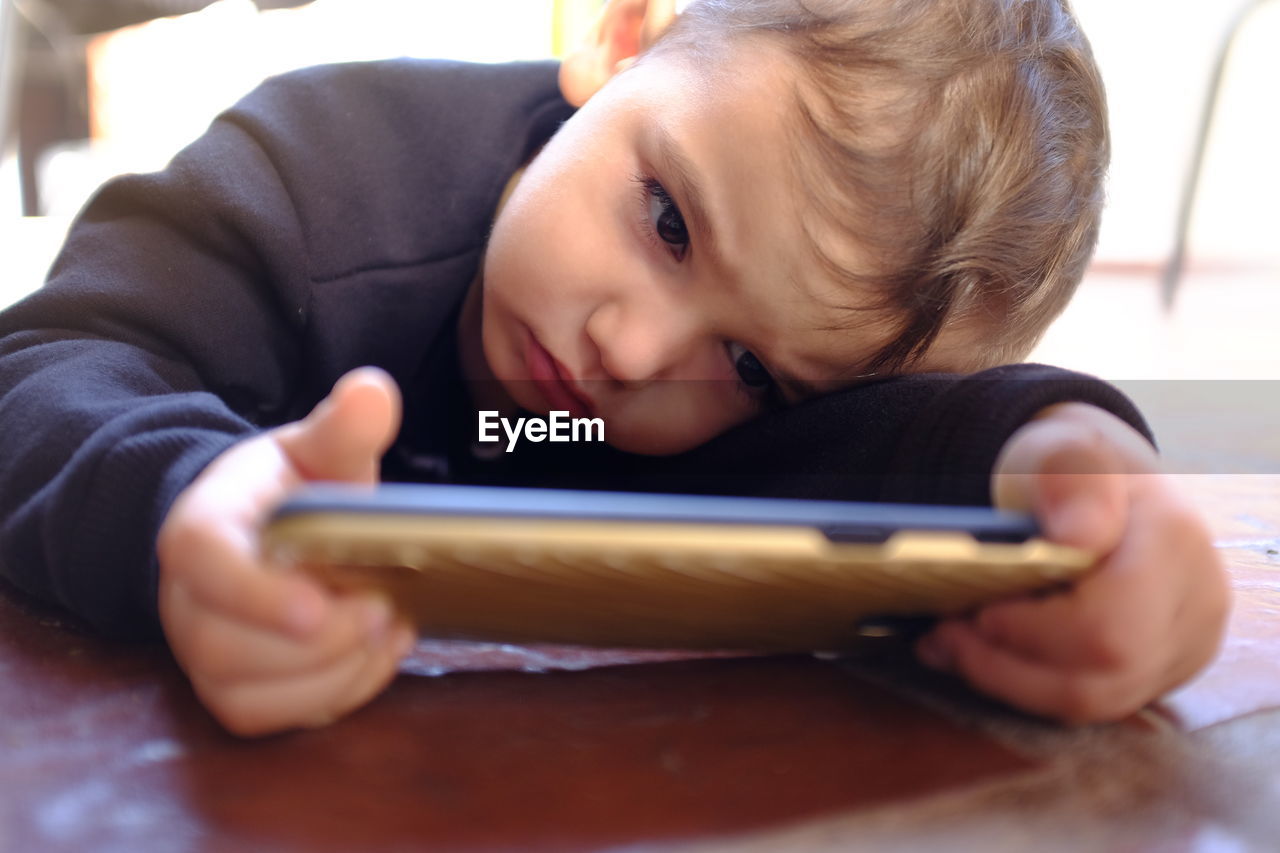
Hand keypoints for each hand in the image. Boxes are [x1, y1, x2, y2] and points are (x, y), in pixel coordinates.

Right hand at [157, 367, 416, 735]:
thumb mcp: (316, 449)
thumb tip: (374, 393)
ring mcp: (207, 654)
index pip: (202, 560)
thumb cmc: (290, 492)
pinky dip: (338, 694)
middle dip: (318, 641)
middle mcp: (189, 601)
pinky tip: (377, 654)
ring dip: (334, 670)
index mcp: (201, 528)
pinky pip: (277, 718)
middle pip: (226, 645)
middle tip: (383, 608)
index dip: (255, 592)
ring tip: (388, 626)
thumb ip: (345, 427)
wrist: (266, 535)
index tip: (318, 605)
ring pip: (253, 692)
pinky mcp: (238, 693)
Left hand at [915, 403, 1229, 722]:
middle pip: (1105, 674)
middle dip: (1009, 663)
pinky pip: (1093, 702)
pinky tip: (980, 657)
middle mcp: (1195, 602)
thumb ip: (1066, 479)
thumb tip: (1076, 537)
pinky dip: (1028, 685)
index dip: (1031, 631)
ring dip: (1010, 681)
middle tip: (943, 635)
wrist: (1096, 485)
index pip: (1108, 624)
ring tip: (949, 647)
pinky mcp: (1159, 671)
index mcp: (1173, 542)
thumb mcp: (1059, 449)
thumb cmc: (1068, 469)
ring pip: (1097, 701)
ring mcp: (1185, 644)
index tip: (973, 609)